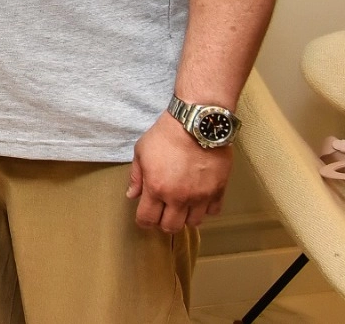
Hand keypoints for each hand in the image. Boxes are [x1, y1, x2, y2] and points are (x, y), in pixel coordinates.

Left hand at [126, 111, 231, 232]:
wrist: (196, 124)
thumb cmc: (165, 136)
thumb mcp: (141, 152)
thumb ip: (136, 176)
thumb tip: (132, 195)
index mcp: (156, 188)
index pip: (147, 219)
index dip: (144, 222)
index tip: (145, 218)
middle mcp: (179, 198)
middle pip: (171, 227)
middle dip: (164, 222)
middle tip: (163, 212)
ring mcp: (201, 196)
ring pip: (194, 223)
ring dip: (186, 216)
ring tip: (182, 205)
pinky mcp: (218, 191)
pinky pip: (213, 212)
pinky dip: (206, 209)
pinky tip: (199, 198)